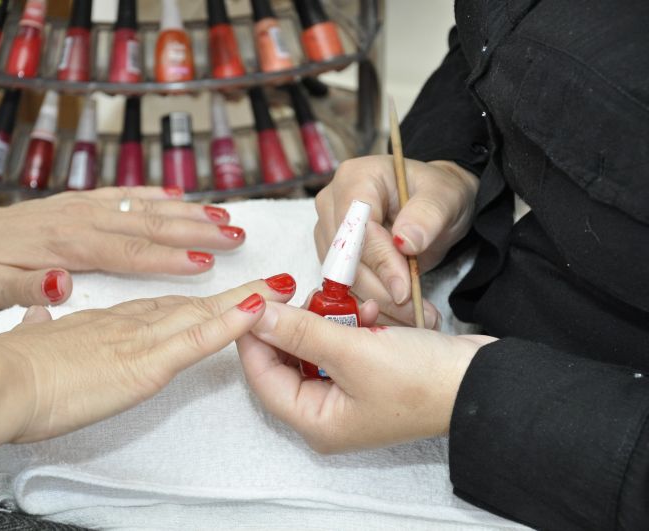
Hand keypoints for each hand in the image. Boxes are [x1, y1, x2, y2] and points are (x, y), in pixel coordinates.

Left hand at [0, 187, 246, 308]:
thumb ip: (27, 289)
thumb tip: (60, 285)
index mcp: (70, 245)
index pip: (131, 253)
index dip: (171, 258)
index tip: (206, 264)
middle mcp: (84, 220)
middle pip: (151, 224)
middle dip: (197, 230)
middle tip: (237, 236)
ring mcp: (84, 206)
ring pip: (145, 206)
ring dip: (187, 210)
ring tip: (225, 215)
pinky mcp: (80, 201)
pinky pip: (124, 194)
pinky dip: (154, 193)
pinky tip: (177, 194)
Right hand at [0, 274, 296, 442]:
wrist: (0, 380)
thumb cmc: (9, 368)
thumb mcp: (29, 338)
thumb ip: (41, 322)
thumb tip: (42, 308)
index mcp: (103, 321)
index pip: (158, 307)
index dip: (192, 299)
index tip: (216, 294)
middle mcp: (129, 322)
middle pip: (190, 305)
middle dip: (232, 295)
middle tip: (270, 283)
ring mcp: (141, 339)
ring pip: (202, 315)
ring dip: (245, 301)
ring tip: (281, 289)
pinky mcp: (146, 362)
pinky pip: (198, 340)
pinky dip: (231, 324)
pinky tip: (258, 311)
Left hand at [237, 301, 495, 451]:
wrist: (484, 381)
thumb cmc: (420, 379)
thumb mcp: (354, 352)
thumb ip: (300, 331)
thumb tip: (256, 316)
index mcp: (316, 421)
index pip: (262, 377)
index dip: (254, 337)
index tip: (255, 300)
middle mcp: (326, 413)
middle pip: (287, 361)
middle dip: (297, 324)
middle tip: (305, 293)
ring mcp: (347, 395)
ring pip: (314, 348)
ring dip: (328, 320)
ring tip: (351, 303)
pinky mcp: (367, 376)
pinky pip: (342, 346)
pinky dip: (352, 325)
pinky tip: (372, 311)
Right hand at [314, 156, 477, 326]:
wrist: (433, 207)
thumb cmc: (438, 195)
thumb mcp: (445, 198)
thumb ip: (428, 216)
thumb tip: (406, 241)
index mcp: (356, 178)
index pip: (357, 226)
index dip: (379, 260)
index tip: (405, 290)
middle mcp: (332, 203)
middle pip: (344, 257)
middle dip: (379, 289)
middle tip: (414, 311)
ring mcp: (328, 232)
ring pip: (342, 279)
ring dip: (376, 303)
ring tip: (414, 316)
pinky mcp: (332, 258)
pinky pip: (346, 289)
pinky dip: (373, 305)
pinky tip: (398, 315)